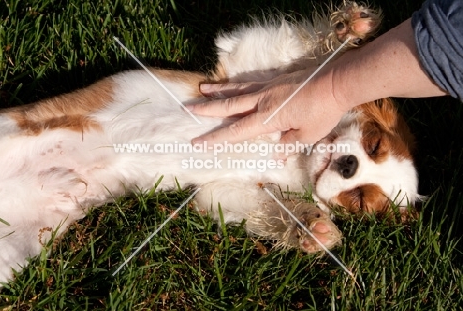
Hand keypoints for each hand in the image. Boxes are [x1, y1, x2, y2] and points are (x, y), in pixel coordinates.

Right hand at [190, 69, 348, 145]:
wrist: (336, 82)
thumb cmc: (323, 112)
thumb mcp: (307, 135)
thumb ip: (289, 144)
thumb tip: (277, 155)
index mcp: (267, 118)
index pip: (236, 131)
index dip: (215, 138)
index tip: (197, 142)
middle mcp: (262, 101)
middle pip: (229, 105)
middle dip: (207, 108)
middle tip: (188, 108)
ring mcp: (268, 87)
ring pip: (237, 89)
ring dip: (218, 91)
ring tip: (202, 89)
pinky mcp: (275, 79)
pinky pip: (251, 81)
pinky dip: (238, 83)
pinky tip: (232, 83)